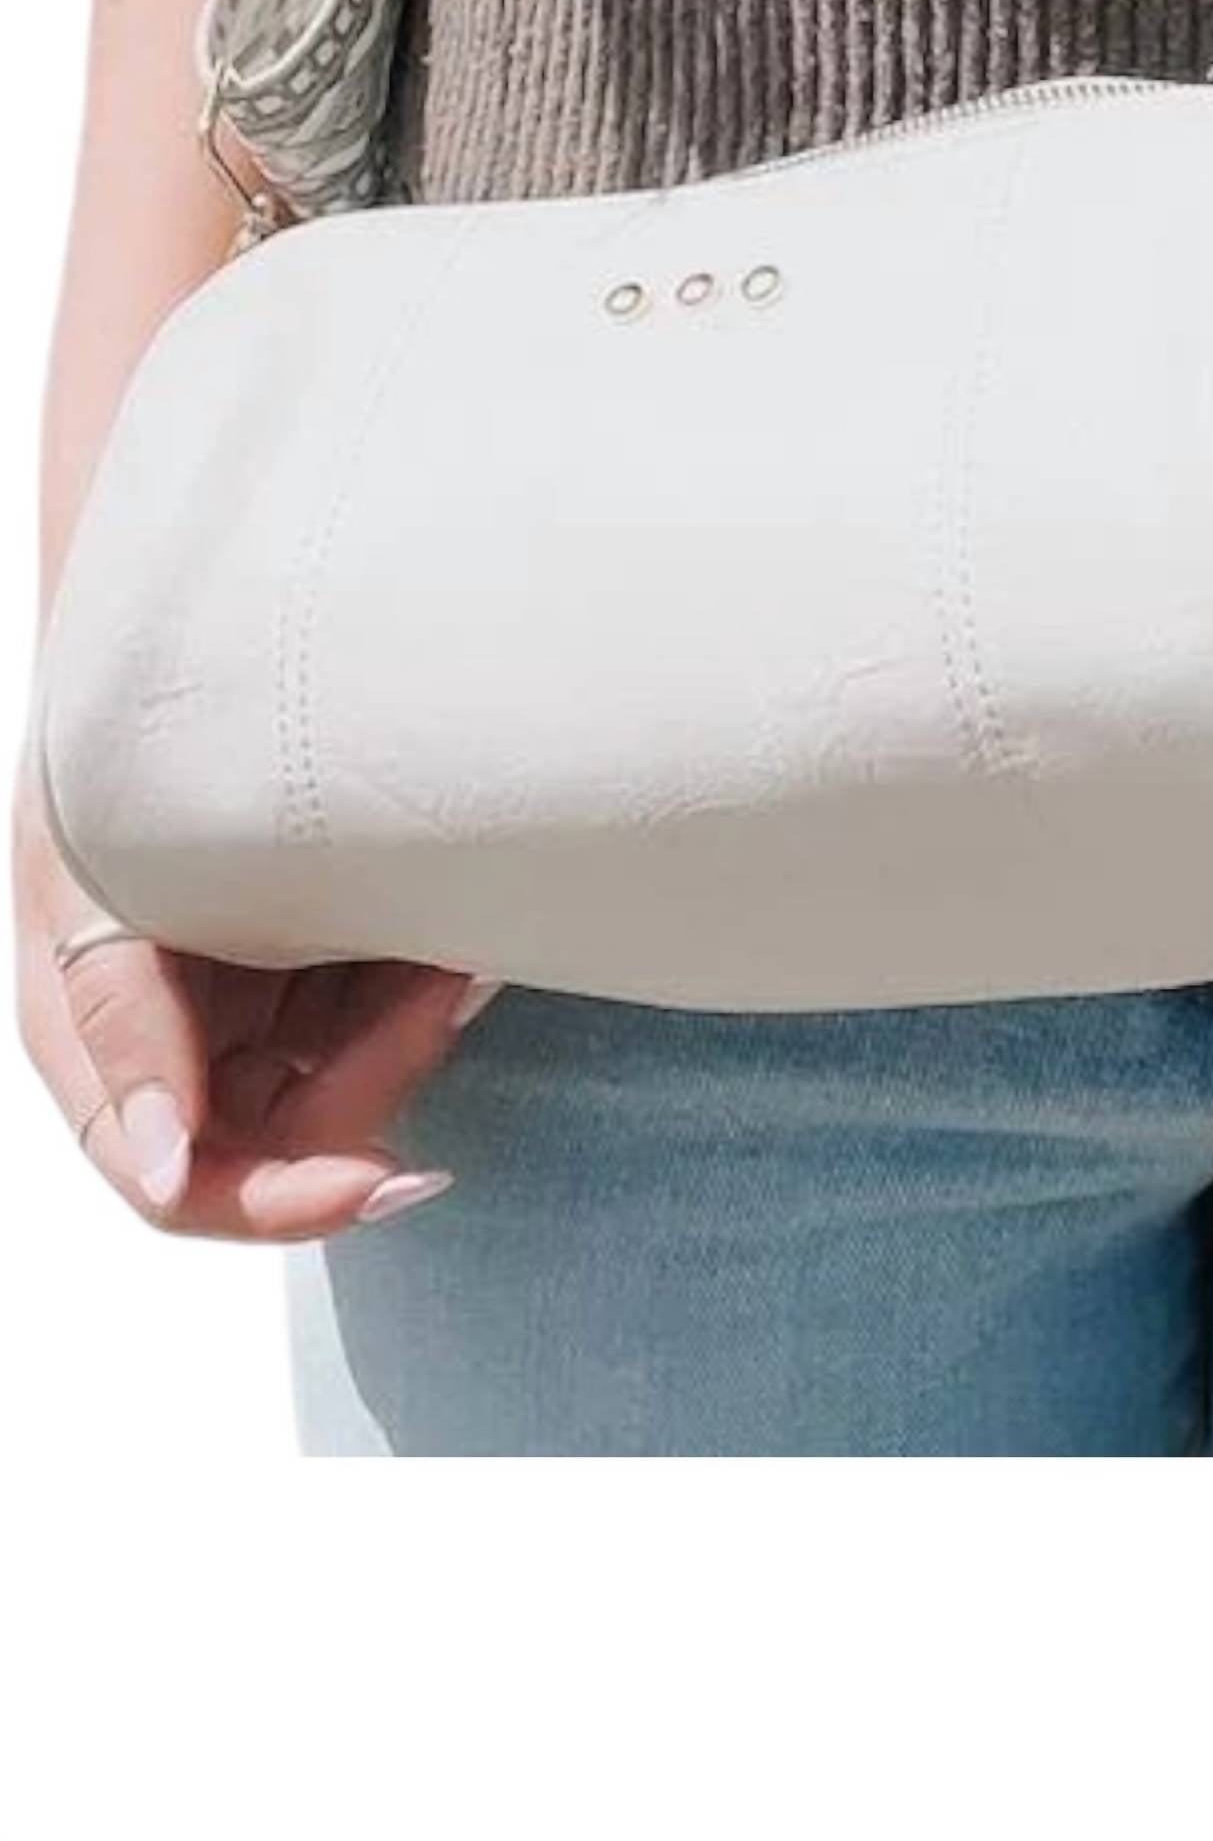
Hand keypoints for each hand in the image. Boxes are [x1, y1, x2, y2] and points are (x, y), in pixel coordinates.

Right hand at [12, 760, 503, 1241]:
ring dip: (416, 1020)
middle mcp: (185, 1053)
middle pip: (295, 1137)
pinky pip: (386, 1012)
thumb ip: (124, 1031)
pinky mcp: (315, 972)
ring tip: (456, 938)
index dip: (286, 1201)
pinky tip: (453, 933)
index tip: (385, 1177)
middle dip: (379, 1071)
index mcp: (109, 1057)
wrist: (175, 671)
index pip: (188, 1188)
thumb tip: (163, 1172)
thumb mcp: (95, 900)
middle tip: (446, 983)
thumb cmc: (106, 778)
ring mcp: (254, 1013)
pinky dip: (425, 981)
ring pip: (357, 1076)